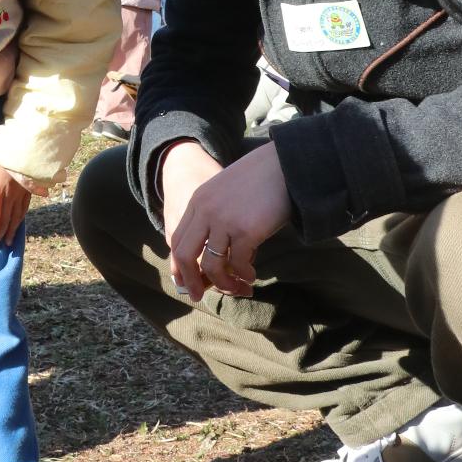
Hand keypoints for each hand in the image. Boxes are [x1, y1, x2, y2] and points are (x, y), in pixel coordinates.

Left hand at [0, 155, 31, 246]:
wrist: (29, 148)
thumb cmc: (5, 154)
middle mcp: (10, 196)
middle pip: (6, 219)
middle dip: (1, 234)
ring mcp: (21, 194)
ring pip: (17, 216)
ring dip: (12, 229)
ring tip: (9, 241)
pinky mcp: (29, 190)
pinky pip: (25, 208)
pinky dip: (21, 218)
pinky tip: (20, 221)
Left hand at [167, 142, 291, 300]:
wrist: (284, 165)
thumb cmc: (260, 180)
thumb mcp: (225, 192)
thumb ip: (213, 215)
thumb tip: (211, 254)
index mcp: (198, 200)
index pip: (177, 239)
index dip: (179, 264)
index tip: (183, 282)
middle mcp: (206, 211)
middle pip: (185, 255)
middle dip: (190, 280)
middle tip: (198, 296)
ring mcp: (224, 221)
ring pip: (212, 265)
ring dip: (224, 283)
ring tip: (237, 287)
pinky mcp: (246, 231)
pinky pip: (238, 264)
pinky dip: (244, 275)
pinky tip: (252, 275)